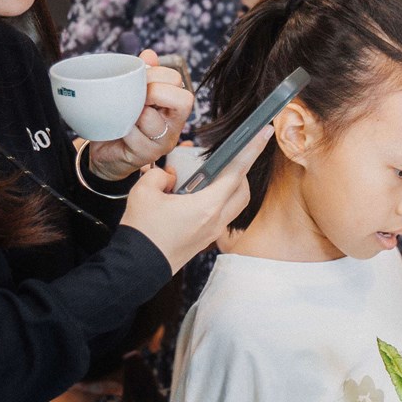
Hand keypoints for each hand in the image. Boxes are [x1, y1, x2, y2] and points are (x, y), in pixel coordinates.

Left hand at [88, 50, 195, 179]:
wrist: (105, 150)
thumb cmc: (121, 120)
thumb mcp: (132, 94)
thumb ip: (142, 74)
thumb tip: (149, 54)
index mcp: (173, 105)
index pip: (177, 80)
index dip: (157, 74)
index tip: (139, 79)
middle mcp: (174, 124)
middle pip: (183, 100)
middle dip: (153, 91)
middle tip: (135, 96)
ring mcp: (163, 141)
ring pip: (153, 120)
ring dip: (134, 112)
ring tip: (123, 113)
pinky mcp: (146, 155)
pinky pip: (134, 136)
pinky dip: (122, 128)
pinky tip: (116, 127)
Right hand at [117, 126, 267, 271]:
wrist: (136, 268)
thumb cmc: (142, 231)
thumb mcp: (144, 192)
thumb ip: (159, 175)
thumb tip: (169, 175)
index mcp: (207, 206)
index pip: (237, 171)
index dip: (252, 149)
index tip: (265, 133)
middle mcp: (216, 220)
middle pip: (242, 189)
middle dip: (239, 170)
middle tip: (224, 158)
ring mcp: (212, 232)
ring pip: (234, 204)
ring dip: (229, 187)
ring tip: (207, 177)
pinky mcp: (205, 240)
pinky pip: (220, 216)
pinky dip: (215, 202)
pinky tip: (194, 196)